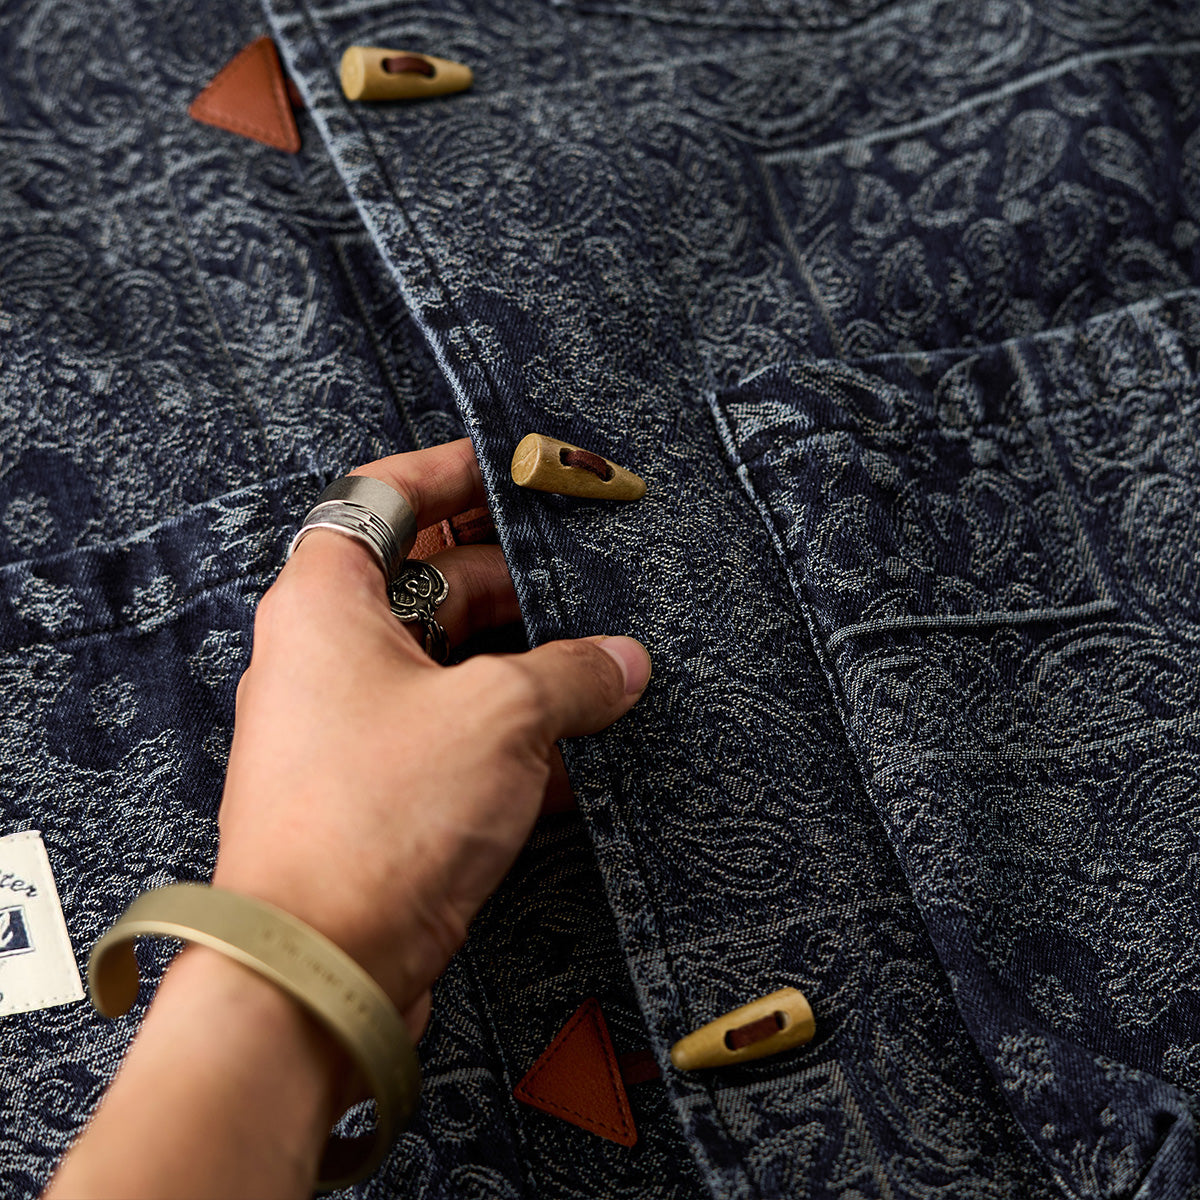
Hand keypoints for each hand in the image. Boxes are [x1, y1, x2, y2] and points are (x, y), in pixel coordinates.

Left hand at [212, 439, 649, 1033]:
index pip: (383, 499)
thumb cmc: (382, 815)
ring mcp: (348, 727)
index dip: (453, 473)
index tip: (517, 469)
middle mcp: (325, 657)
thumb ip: (573, 671)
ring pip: (447, 664)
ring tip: (598, 666)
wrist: (320, 968)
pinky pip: (449, 735)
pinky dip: (507, 735)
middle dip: (513, 580)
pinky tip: (575, 755)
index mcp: (326, 602)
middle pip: (427, 582)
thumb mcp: (501, 715)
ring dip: (521, 664)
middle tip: (588, 579)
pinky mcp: (375, 791)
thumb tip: (622, 660)